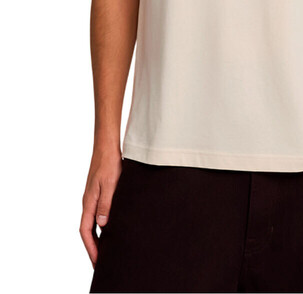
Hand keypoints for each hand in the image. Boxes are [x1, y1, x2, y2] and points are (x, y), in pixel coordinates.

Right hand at [80, 148, 122, 267]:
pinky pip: (97, 214)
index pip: (86, 231)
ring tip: (107, 250)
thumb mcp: (110, 185)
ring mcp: (93, 197)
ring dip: (98, 237)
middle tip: (101, 263)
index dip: (91, 248)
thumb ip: (106, 205)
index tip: (97, 262)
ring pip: (92, 222)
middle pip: (87, 230)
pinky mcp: (99, 192)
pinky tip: (111, 228)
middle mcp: (88, 202)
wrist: (107, 146)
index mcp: (89, 202)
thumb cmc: (109, 163)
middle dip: (93, 247)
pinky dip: (102, 225)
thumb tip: (102, 225)